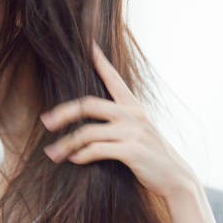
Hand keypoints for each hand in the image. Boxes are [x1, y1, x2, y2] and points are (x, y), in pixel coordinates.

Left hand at [40, 40, 198, 199]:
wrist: (176, 178)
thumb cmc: (154, 158)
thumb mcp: (141, 133)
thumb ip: (122, 123)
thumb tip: (92, 124)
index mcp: (134, 107)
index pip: (113, 78)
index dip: (99, 60)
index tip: (87, 43)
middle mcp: (133, 115)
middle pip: (88, 104)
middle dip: (63, 112)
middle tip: (46, 122)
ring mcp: (133, 132)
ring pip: (88, 132)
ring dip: (66, 144)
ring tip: (54, 154)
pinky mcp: (133, 151)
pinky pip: (97, 150)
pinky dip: (81, 155)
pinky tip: (74, 160)